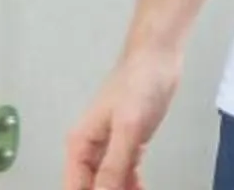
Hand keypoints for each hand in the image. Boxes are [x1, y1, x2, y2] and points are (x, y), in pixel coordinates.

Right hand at [62, 42, 180, 189]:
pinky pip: (126, 173)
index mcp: (80, 145)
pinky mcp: (129, 143)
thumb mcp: (127, 127)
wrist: (158, 57)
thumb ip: (113, 165)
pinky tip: (141, 189)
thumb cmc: (139, 84)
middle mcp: (90, 149)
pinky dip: (132, 185)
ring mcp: (110, 147)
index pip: (75, 188)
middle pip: (91, 187)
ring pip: (110, 183)